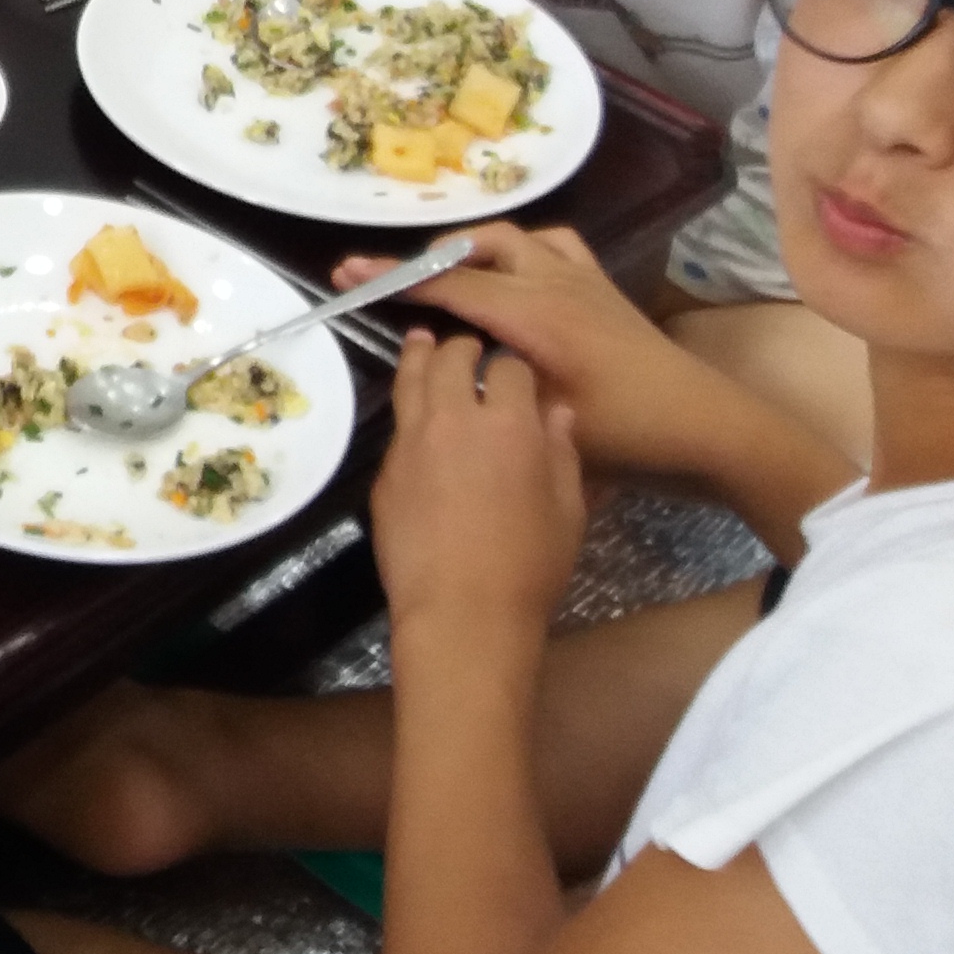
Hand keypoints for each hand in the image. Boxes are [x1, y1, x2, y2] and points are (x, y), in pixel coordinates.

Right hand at [338, 223, 706, 487]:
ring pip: (516, 238)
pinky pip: (552, 247)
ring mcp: (584, 280)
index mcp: (537, 315)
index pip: (451, 285)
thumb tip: (448, 366)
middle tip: (392, 281)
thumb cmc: (628, 436)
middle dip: (429, 257)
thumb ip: (495, 386)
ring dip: (475, 249)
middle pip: (479, 246)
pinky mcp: (603, 290)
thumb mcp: (549, 421)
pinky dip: (519, 252)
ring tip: (446, 276)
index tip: (346, 272)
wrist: (705, 429)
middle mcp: (557, 283)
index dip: (394, 278)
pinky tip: (510, 279)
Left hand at [371, 331, 584, 634]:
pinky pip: (398, 427)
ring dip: (418, 355)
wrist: (462, 613)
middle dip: (462, 346)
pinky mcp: (384, 472)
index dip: (514, 364)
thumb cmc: (529, 566)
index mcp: (509, 424)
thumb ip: (562, 452)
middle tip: (467, 347)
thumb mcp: (568, 510)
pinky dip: (409, 412)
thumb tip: (557, 411)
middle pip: (450, 358)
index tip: (515, 371)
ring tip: (420, 340)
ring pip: (409, 379)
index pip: (509, 366)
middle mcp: (455, 420)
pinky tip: (415, 418)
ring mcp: (412, 443)